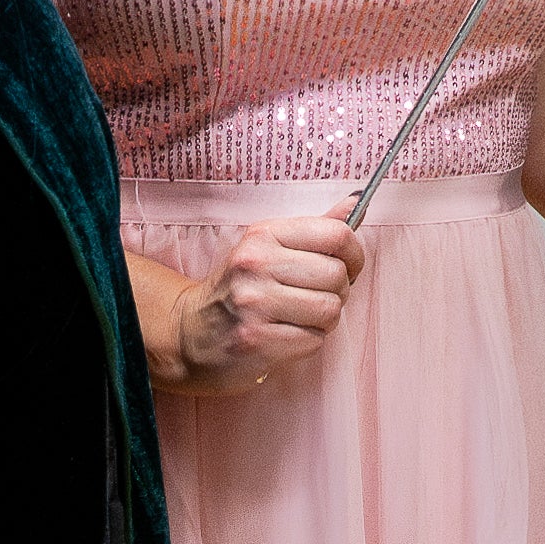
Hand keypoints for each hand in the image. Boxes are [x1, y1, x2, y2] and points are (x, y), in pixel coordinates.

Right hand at [177, 219, 359, 379]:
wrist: (189, 333)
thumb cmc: (238, 289)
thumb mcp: (268, 248)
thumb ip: (314, 229)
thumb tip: (355, 202)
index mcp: (263, 235)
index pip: (336, 234)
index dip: (354, 255)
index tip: (348, 267)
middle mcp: (256, 264)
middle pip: (337, 275)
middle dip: (338, 292)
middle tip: (317, 297)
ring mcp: (254, 304)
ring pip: (330, 310)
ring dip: (324, 320)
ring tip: (300, 318)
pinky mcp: (256, 341)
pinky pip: (313, 340)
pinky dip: (307, 342)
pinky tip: (285, 336)